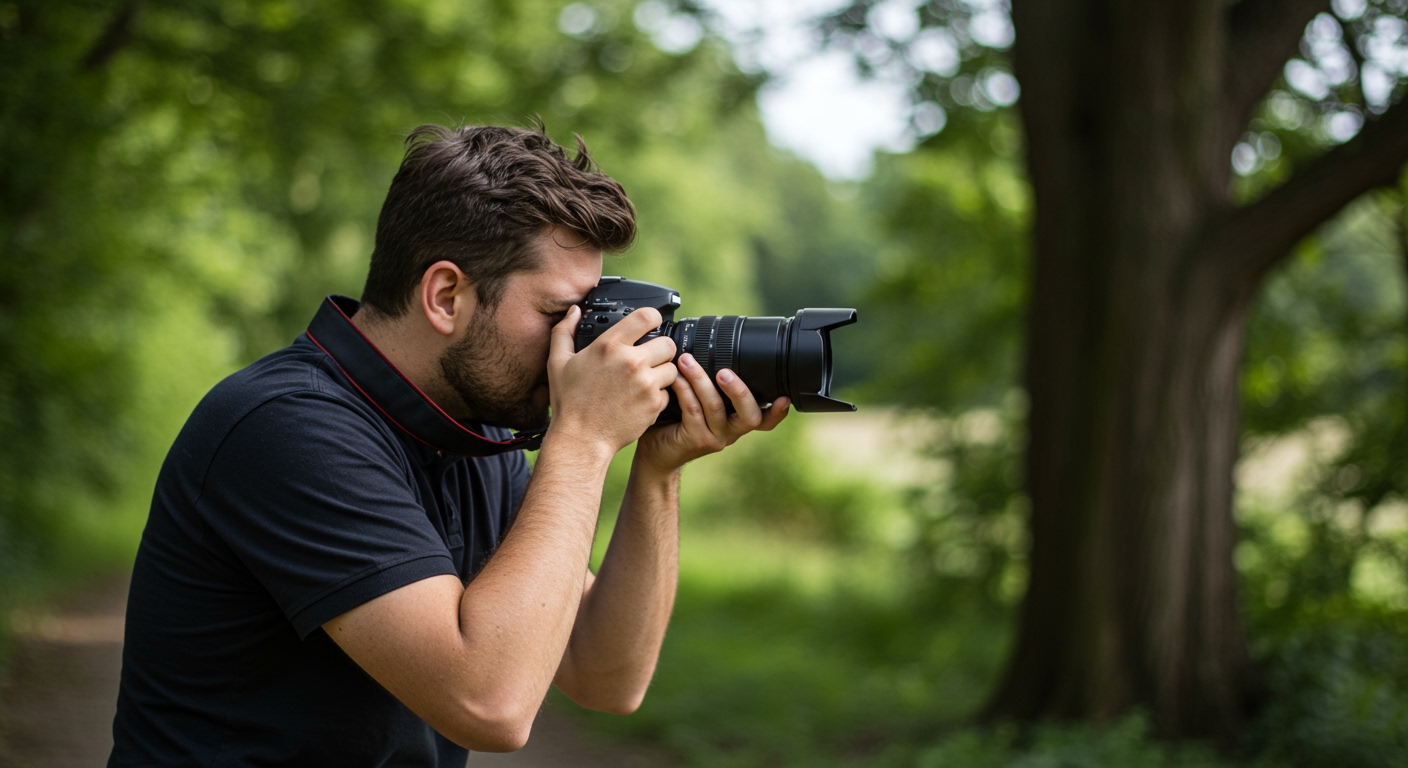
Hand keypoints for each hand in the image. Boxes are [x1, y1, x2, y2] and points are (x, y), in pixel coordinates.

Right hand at [546, 305, 678, 454]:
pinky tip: (641, 399)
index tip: (652, 324)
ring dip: (662, 372)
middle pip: (667, 343)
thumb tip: (575, 311)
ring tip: (645, 380)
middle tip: (649, 358)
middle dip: (661, 349)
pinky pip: (668, 392)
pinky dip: (659, 395)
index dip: (654, 317)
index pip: (647, 316)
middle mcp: (631, 362)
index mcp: (609, 346)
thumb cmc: (569, 402)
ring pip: (672, 368)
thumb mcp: (558, 362)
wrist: (581, 439)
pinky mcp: (654, 404)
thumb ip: (564, 331)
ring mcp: (645, 384)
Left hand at [635, 353, 789, 475]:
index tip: (785, 397)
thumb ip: (714, 385)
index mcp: (738, 421)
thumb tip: (713, 346)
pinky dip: (684, 390)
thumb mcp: (702, 402)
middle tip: (724, 372)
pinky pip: (693, 411)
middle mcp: (732, 431)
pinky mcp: (697, 440)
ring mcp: (716, 438)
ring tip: (686, 360)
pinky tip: (676, 377)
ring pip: (715, 407)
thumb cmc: (678, 421)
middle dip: (740, 391)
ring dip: (700, 380)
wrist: (657, 452)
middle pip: (750, 415)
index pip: (766, 419)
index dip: (778, 411)